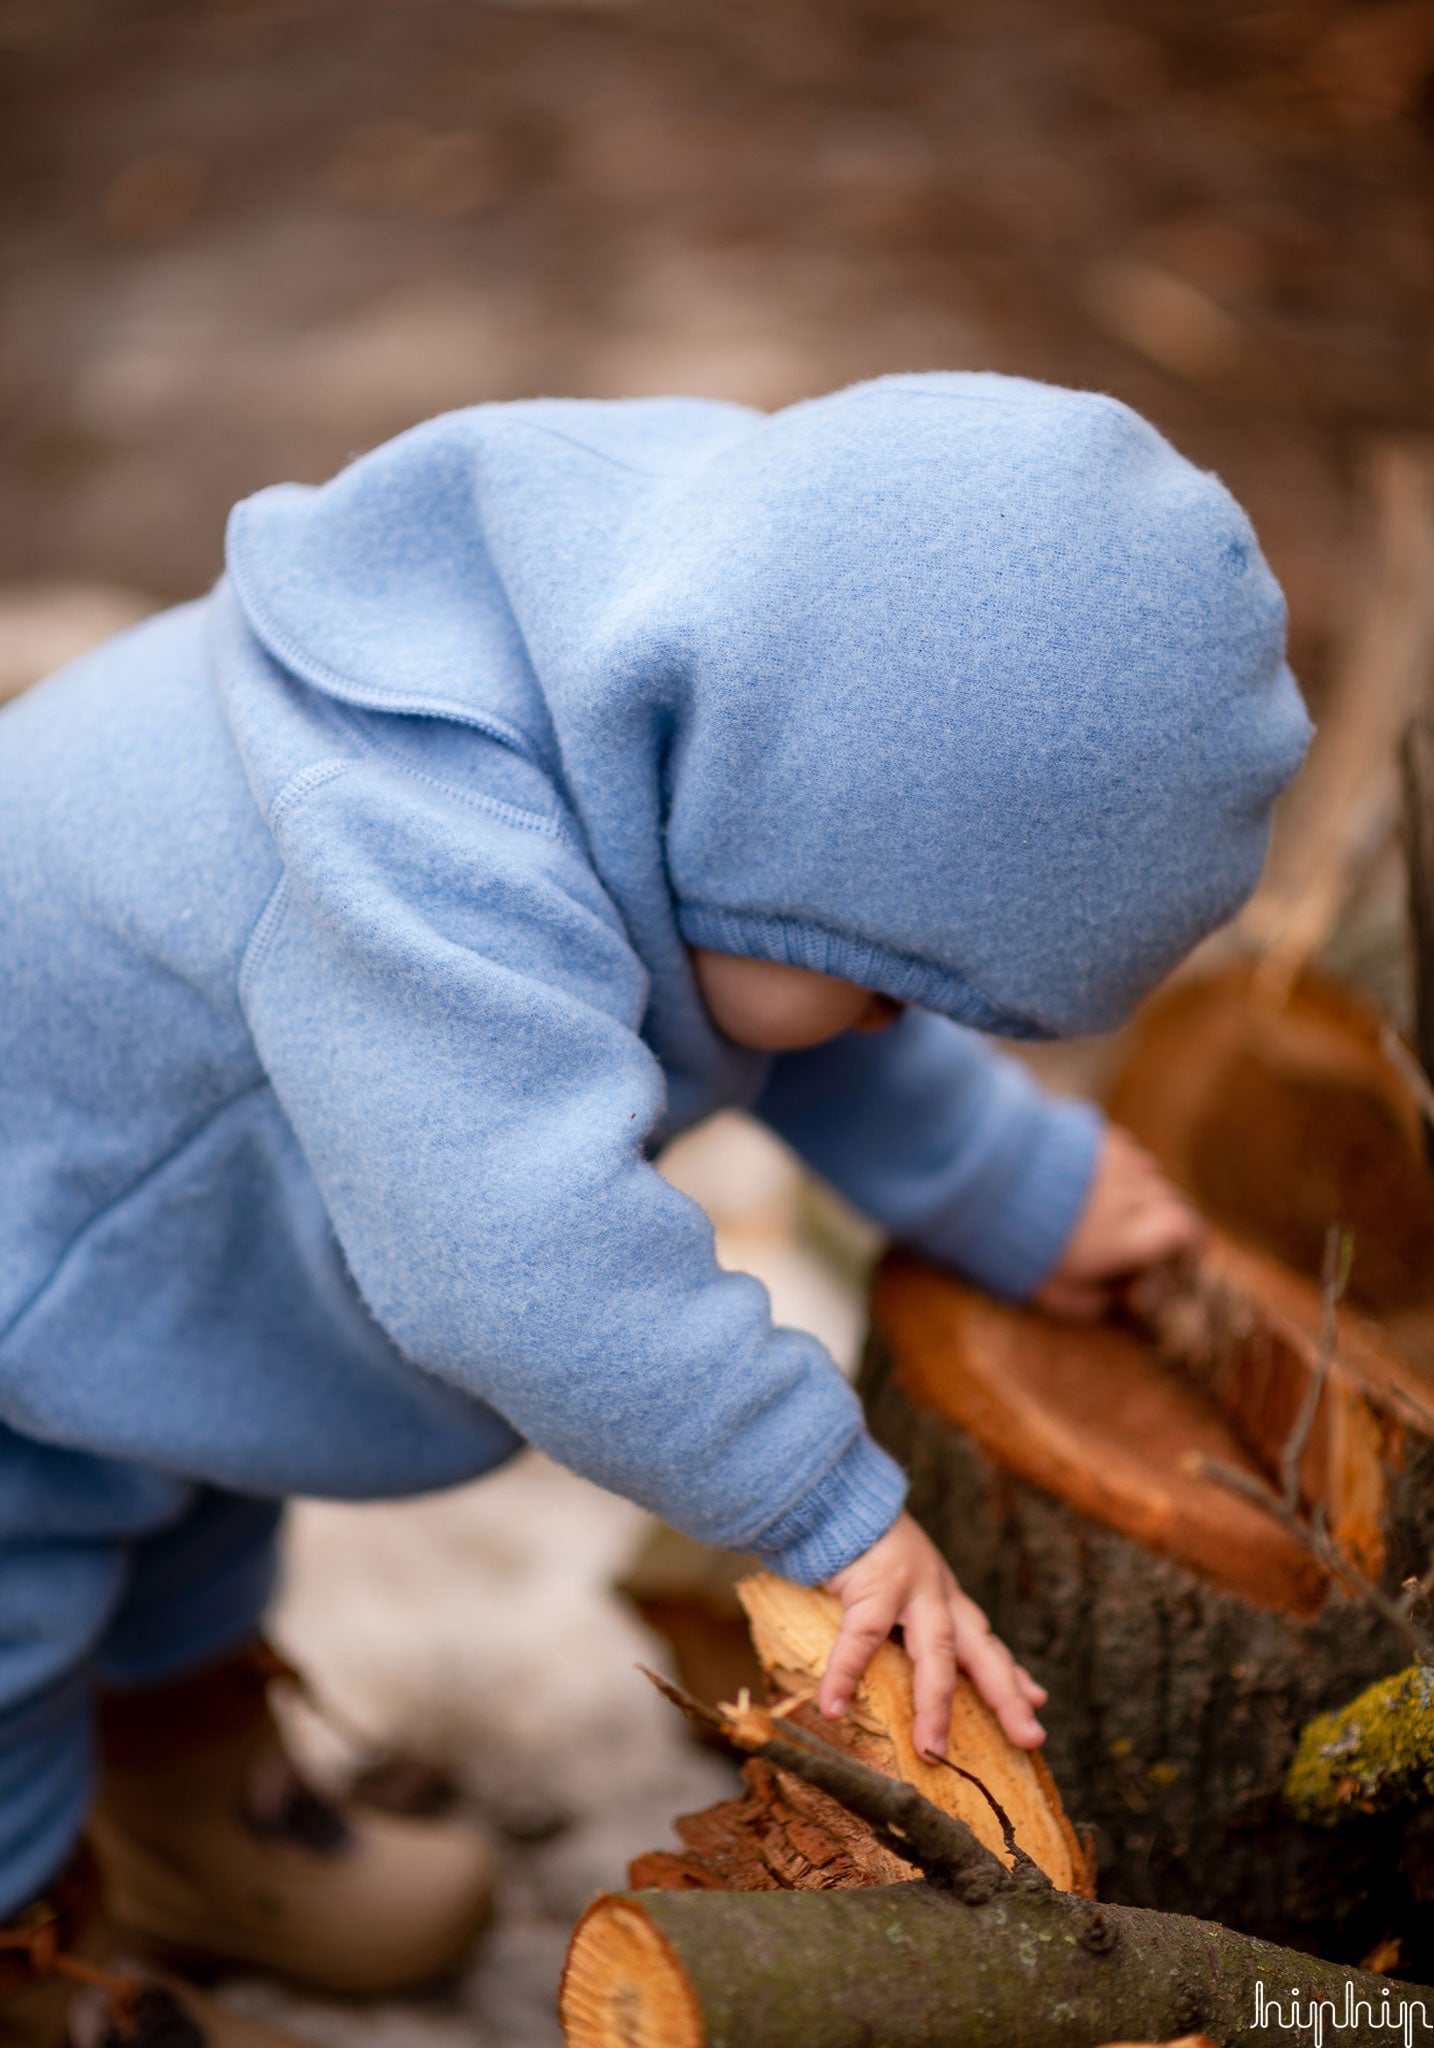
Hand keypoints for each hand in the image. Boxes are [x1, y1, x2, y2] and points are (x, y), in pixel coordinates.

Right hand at [820, 1511, 1045, 1756]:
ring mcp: (911, 1589)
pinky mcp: (873, 1585)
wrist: (838, 1498)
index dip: (1011, 1675)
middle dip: (1005, 1697)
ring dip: (935, 1704)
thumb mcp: (902, 1586)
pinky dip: (845, 1675)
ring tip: (931, 1750)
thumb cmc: (865, 1548)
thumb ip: (915, 1621)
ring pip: (935, 1653)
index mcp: (945, 1597)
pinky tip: (832, 1706)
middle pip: (980, 1652)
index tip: (1037, 1703)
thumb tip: (923, 1664)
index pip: (986, 1642)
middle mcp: (938, 1594)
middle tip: (1031, 1739)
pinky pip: (860, 1639)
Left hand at [1033, 1125, 1201, 1321]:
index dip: (1191, 1238)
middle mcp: (1129, 1196)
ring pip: (1149, 1172)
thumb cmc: (1015, 1244)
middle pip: (1170, 1199)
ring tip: (1115, 1204)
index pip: (1183, 1229)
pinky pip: (1125, 1149)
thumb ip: (1088, 1304)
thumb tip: (1110, 1302)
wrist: (983, 1178)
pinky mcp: (1094, 1135)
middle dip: (1166, 1216)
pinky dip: (1121, 1165)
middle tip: (1147, 1229)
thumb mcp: (1049, 1292)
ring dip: (1142, 1189)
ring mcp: (1114, 1161)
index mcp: (1125, 1238)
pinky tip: (1094, 1177)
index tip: (1185, 1248)